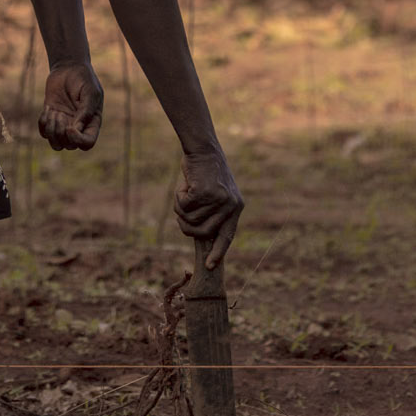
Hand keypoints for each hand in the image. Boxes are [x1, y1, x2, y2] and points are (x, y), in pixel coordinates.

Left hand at [38, 62, 103, 150]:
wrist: (69, 67)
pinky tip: (48, 108)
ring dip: (51, 131)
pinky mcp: (51, 119)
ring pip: (56, 144)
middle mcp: (78, 127)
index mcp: (91, 123)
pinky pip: (44, 132)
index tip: (70, 128)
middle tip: (59, 114)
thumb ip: (86, 111)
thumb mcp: (90, 92)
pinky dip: (43, 123)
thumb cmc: (83, 79)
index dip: (78, 141)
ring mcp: (64, 124)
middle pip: (70, 146)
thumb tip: (76, 129)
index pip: (87, 143)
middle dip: (61, 133)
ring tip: (53, 113)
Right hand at [176, 148, 243, 268]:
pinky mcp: (206, 192)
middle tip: (180, 213)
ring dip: (181, 208)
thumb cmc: (205, 172)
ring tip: (185, 192)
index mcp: (236, 208)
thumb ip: (212, 213)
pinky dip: (178, 197)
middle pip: (202, 232)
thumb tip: (202, 236)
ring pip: (190, 219)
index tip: (210, 266)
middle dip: (186, 225)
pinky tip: (185, 185)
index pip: (228, 236)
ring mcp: (219, 200)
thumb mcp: (215, 194)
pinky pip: (183, 206)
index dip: (218, 252)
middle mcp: (231, 206)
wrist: (203, 149)